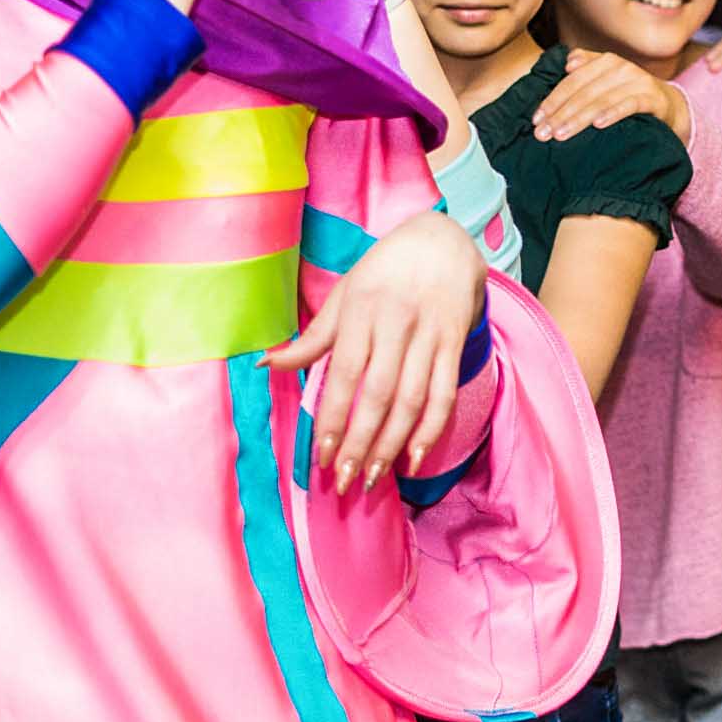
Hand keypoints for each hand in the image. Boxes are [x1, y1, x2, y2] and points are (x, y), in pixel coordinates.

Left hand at [265, 211, 484, 491]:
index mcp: (362, 311)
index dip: (332, 418)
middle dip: (359, 442)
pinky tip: (414, 458)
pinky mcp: (455, 343)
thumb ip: (312, 337)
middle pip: (379, 394)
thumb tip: (266, 366)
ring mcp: (430, 335)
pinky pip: (444, 394)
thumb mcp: (344, 293)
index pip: (345, 374)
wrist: (443, 241)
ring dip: (392, 444)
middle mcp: (397, 324)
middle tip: (342, 480)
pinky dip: (431, 430)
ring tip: (372, 476)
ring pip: (412, 400)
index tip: (319, 455)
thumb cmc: (383, 271)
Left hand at [534, 48, 689, 144]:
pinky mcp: (653, 99)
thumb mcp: (606, 81)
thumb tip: (566, 63)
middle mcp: (621, 68)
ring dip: (579, 118)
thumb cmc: (629, 95)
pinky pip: (630, 106)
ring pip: (602, 99)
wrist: (668, 105)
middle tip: (543, 133)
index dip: (553, 99)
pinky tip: (598, 124)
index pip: (572, 80)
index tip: (536, 118)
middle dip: (560, 113)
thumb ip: (586, 71)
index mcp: (605, 61)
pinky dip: (613, 113)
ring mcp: (638, 82)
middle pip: (584, 91)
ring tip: (561, 134)